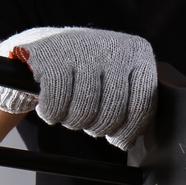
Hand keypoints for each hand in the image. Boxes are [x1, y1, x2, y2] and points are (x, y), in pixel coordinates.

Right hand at [0, 26, 156, 151]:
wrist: (42, 44)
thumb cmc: (85, 69)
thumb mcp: (116, 78)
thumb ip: (129, 103)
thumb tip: (128, 141)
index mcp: (137, 52)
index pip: (143, 102)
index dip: (129, 129)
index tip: (118, 138)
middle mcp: (114, 47)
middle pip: (113, 111)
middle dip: (99, 128)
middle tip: (90, 126)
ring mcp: (82, 48)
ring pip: (85, 109)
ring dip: (74, 122)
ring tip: (69, 114)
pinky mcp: (52, 55)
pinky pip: (57, 102)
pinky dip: (52, 113)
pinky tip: (51, 109)